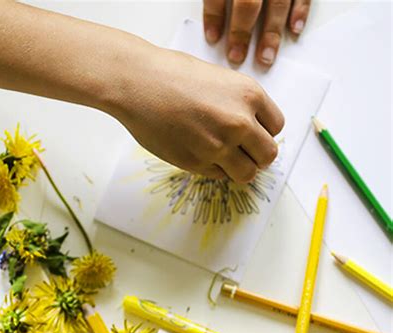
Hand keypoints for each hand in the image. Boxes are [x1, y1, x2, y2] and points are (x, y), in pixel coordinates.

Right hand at [114, 45, 283, 183]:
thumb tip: (252, 129)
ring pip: (247, 173)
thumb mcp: (220, 80)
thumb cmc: (173, 75)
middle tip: (243, 152)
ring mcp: (218, 146)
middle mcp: (238, 122)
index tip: (253, 132)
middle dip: (257, 156)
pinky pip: (219, 176)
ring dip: (240, 169)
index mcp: (249, 95)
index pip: (276, 127)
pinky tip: (200, 152)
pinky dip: (215, 169)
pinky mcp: (197, 163)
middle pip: (268, 155)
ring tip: (225, 158)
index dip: (264, 131)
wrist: (138, 83)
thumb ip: (240, 104)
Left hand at [203, 0, 310, 66]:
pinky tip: (294, 31)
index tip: (212, 38)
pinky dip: (300, 12)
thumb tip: (213, 24)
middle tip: (236, 58)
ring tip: (265, 59)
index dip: (214, 15)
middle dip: (242, 32)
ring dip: (271, 33)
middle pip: (248, 2)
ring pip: (277, 3)